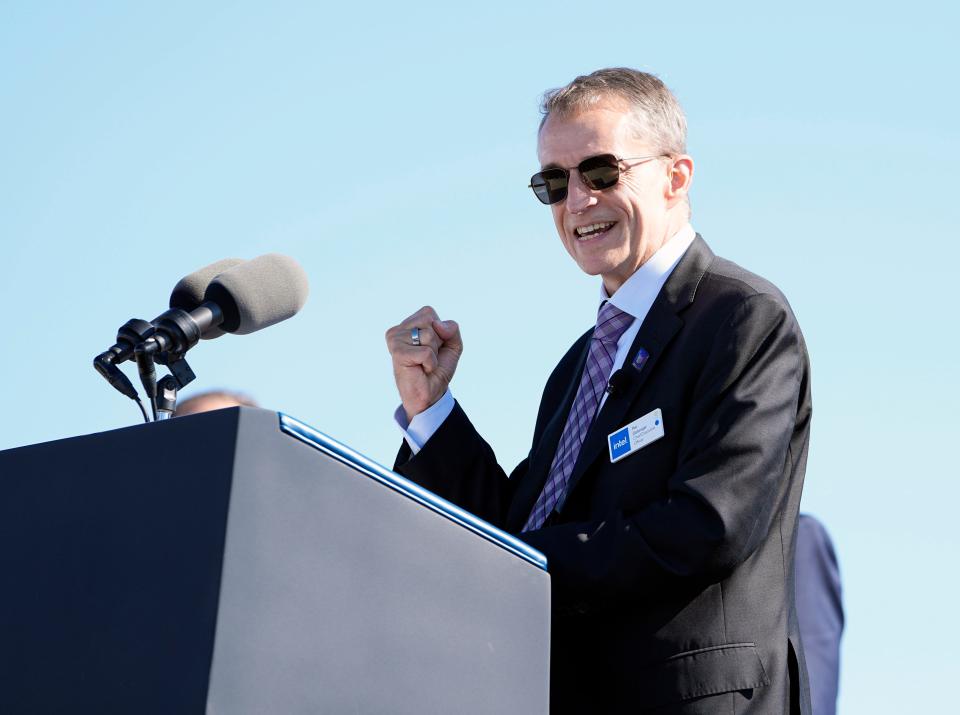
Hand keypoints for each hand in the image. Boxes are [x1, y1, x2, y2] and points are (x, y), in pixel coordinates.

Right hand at [385, 306, 462, 421]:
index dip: (439, 331)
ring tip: (423, 364)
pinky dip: (430, 363)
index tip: (433, 347)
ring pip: (428, 335)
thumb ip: (452, 328)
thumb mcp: (452, 345)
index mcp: (408, 324)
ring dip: (433, 353)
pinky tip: (421, 369)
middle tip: (427, 357)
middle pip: (430, 322)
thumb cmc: (437, 369)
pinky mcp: (397, 352)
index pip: (429, 312)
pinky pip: (426, 351)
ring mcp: (395, 340)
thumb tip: (437, 325)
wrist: (430, 394)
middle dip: (437, 342)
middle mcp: (398, 330)